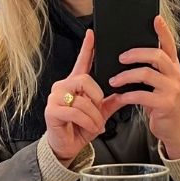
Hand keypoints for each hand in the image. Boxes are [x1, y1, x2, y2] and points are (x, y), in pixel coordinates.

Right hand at [44, 29, 106, 164]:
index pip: (81, 61)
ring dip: (94, 115)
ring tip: (97, 125)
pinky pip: (75, 111)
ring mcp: (55, 97)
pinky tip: (92, 128)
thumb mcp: (101, 113)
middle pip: (84, 79)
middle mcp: (62, 86)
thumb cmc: (81, 128)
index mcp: (75, 84)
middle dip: (97, 97)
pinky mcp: (52, 110)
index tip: (92, 33)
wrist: (68, 147)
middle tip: (100, 110)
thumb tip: (127, 92)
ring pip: (82, 99)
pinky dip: (88, 121)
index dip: (87, 47)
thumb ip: (112, 101)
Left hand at [101, 16, 179, 159]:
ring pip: (147, 74)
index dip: (163, 31)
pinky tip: (121, 97)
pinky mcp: (165, 104)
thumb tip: (129, 56)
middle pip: (157, 55)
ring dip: (126, 75)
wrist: (176, 127)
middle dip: (136, 53)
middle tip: (120, 57)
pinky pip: (143, 95)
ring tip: (114, 80)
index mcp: (172, 67)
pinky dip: (128, 95)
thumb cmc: (163, 102)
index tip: (155, 18)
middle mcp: (174, 74)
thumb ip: (152, 69)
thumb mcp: (161, 83)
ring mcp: (172, 89)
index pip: (169, 44)